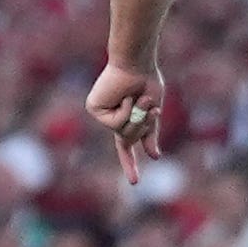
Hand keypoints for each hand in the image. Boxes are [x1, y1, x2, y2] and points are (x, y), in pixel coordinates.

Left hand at [85, 63, 164, 181]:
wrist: (137, 63)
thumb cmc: (147, 82)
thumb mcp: (152, 114)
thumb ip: (149, 134)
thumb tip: (154, 157)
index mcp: (125, 120)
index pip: (126, 147)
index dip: (130, 164)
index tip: (135, 183)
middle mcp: (111, 118)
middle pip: (128, 140)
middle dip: (143, 126)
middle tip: (149, 106)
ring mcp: (101, 114)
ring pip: (122, 133)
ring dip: (137, 117)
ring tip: (138, 98)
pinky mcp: (94, 108)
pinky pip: (115, 122)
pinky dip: (126, 111)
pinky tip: (125, 97)